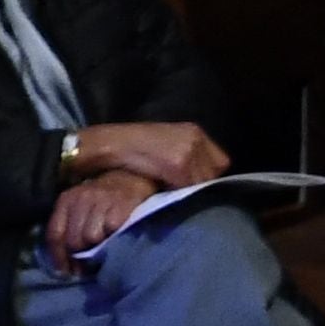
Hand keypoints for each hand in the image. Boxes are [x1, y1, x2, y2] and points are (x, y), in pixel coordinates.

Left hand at [40, 169, 150, 271]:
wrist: (132, 176)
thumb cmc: (104, 197)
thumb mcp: (81, 206)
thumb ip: (71, 226)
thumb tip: (67, 260)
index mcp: (66, 200)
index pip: (55, 234)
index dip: (59, 257)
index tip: (65, 273)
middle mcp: (80, 199)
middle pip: (73, 239)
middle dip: (80, 256)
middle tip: (88, 266)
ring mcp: (101, 201)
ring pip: (91, 237)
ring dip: (98, 248)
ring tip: (104, 250)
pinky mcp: (120, 205)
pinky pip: (111, 230)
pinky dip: (114, 237)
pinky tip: (118, 237)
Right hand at [71, 120, 227, 190]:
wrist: (105, 145)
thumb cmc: (129, 150)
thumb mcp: (163, 148)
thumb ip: (186, 159)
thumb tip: (201, 183)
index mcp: (194, 132)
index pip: (219, 163)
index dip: (206, 177)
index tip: (191, 185)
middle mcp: (195, 138)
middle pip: (213, 174)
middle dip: (199, 185)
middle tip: (179, 192)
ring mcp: (188, 150)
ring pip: (202, 182)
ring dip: (189, 192)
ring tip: (170, 193)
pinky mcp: (178, 163)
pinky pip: (188, 187)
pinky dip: (179, 194)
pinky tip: (164, 193)